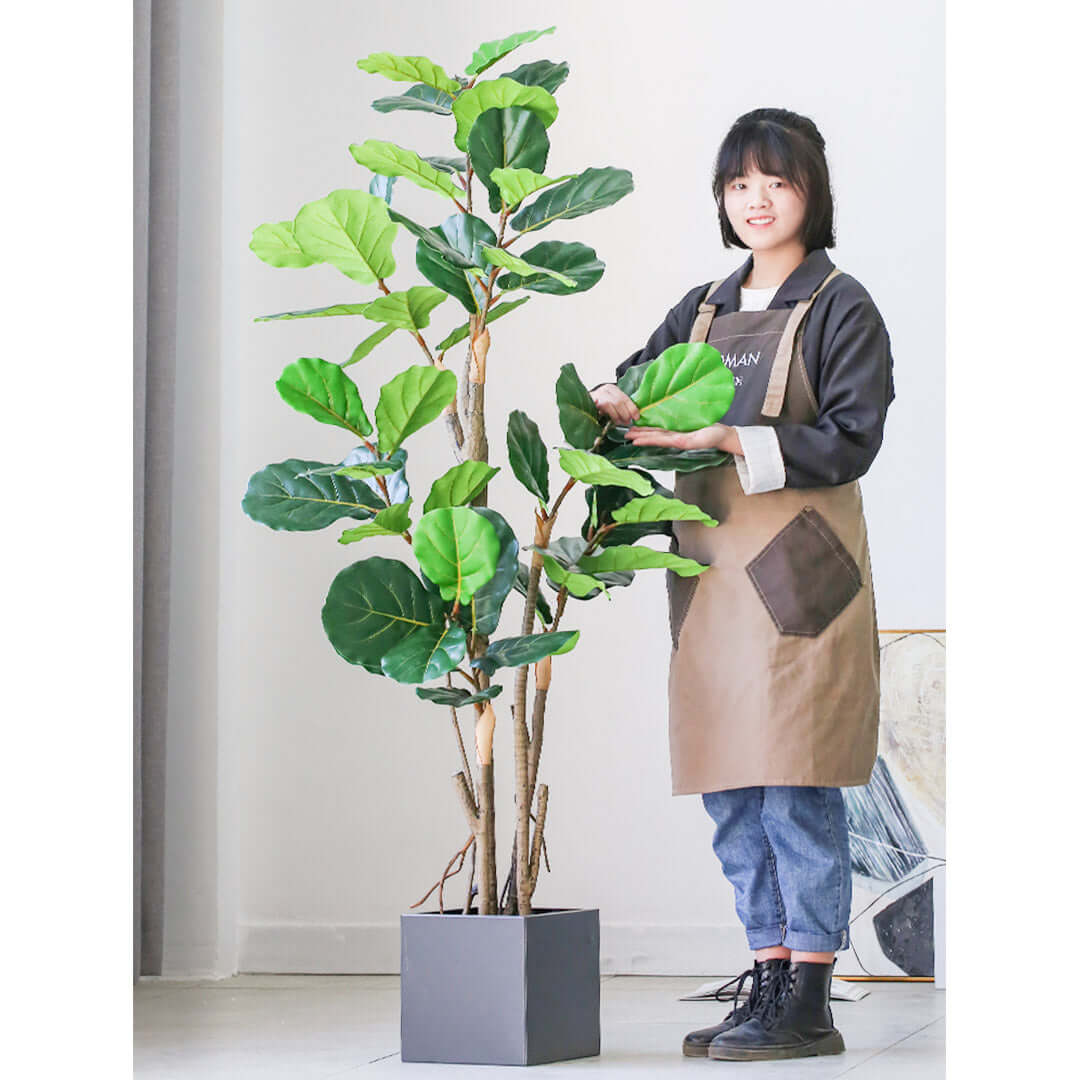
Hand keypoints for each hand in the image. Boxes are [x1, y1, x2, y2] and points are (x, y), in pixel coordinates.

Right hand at [589, 383, 639, 424]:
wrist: (580, 405)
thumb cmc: (597, 407)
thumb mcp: (610, 404)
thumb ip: (620, 407)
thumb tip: (632, 416)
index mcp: (612, 389)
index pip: (626, 398)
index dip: (632, 408)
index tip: (637, 417)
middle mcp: (606, 389)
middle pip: (620, 401)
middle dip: (626, 413)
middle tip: (628, 422)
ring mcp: (598, 393)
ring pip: (613, 404)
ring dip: (618, 415)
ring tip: (620, 422)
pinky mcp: (592, 400)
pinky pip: (605, 407)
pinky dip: (611, 415)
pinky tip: (612, 420)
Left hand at [625, 422, 741, 454]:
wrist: (723, 435)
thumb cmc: (714, 437)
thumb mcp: (702, 440)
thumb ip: (690, 441)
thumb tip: (678, 442)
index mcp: (679, 441)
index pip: (659, 440)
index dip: (646, 439)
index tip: (634, 440)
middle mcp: (675, 438)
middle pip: (654, 436)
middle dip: (640, 435)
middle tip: (625, 435)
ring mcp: (677, 433)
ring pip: (657, 432)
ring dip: (644, 432)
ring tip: (631, 431)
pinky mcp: (680, 429)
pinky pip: (665, 427)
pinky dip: (654, 427)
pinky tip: (647, 424)